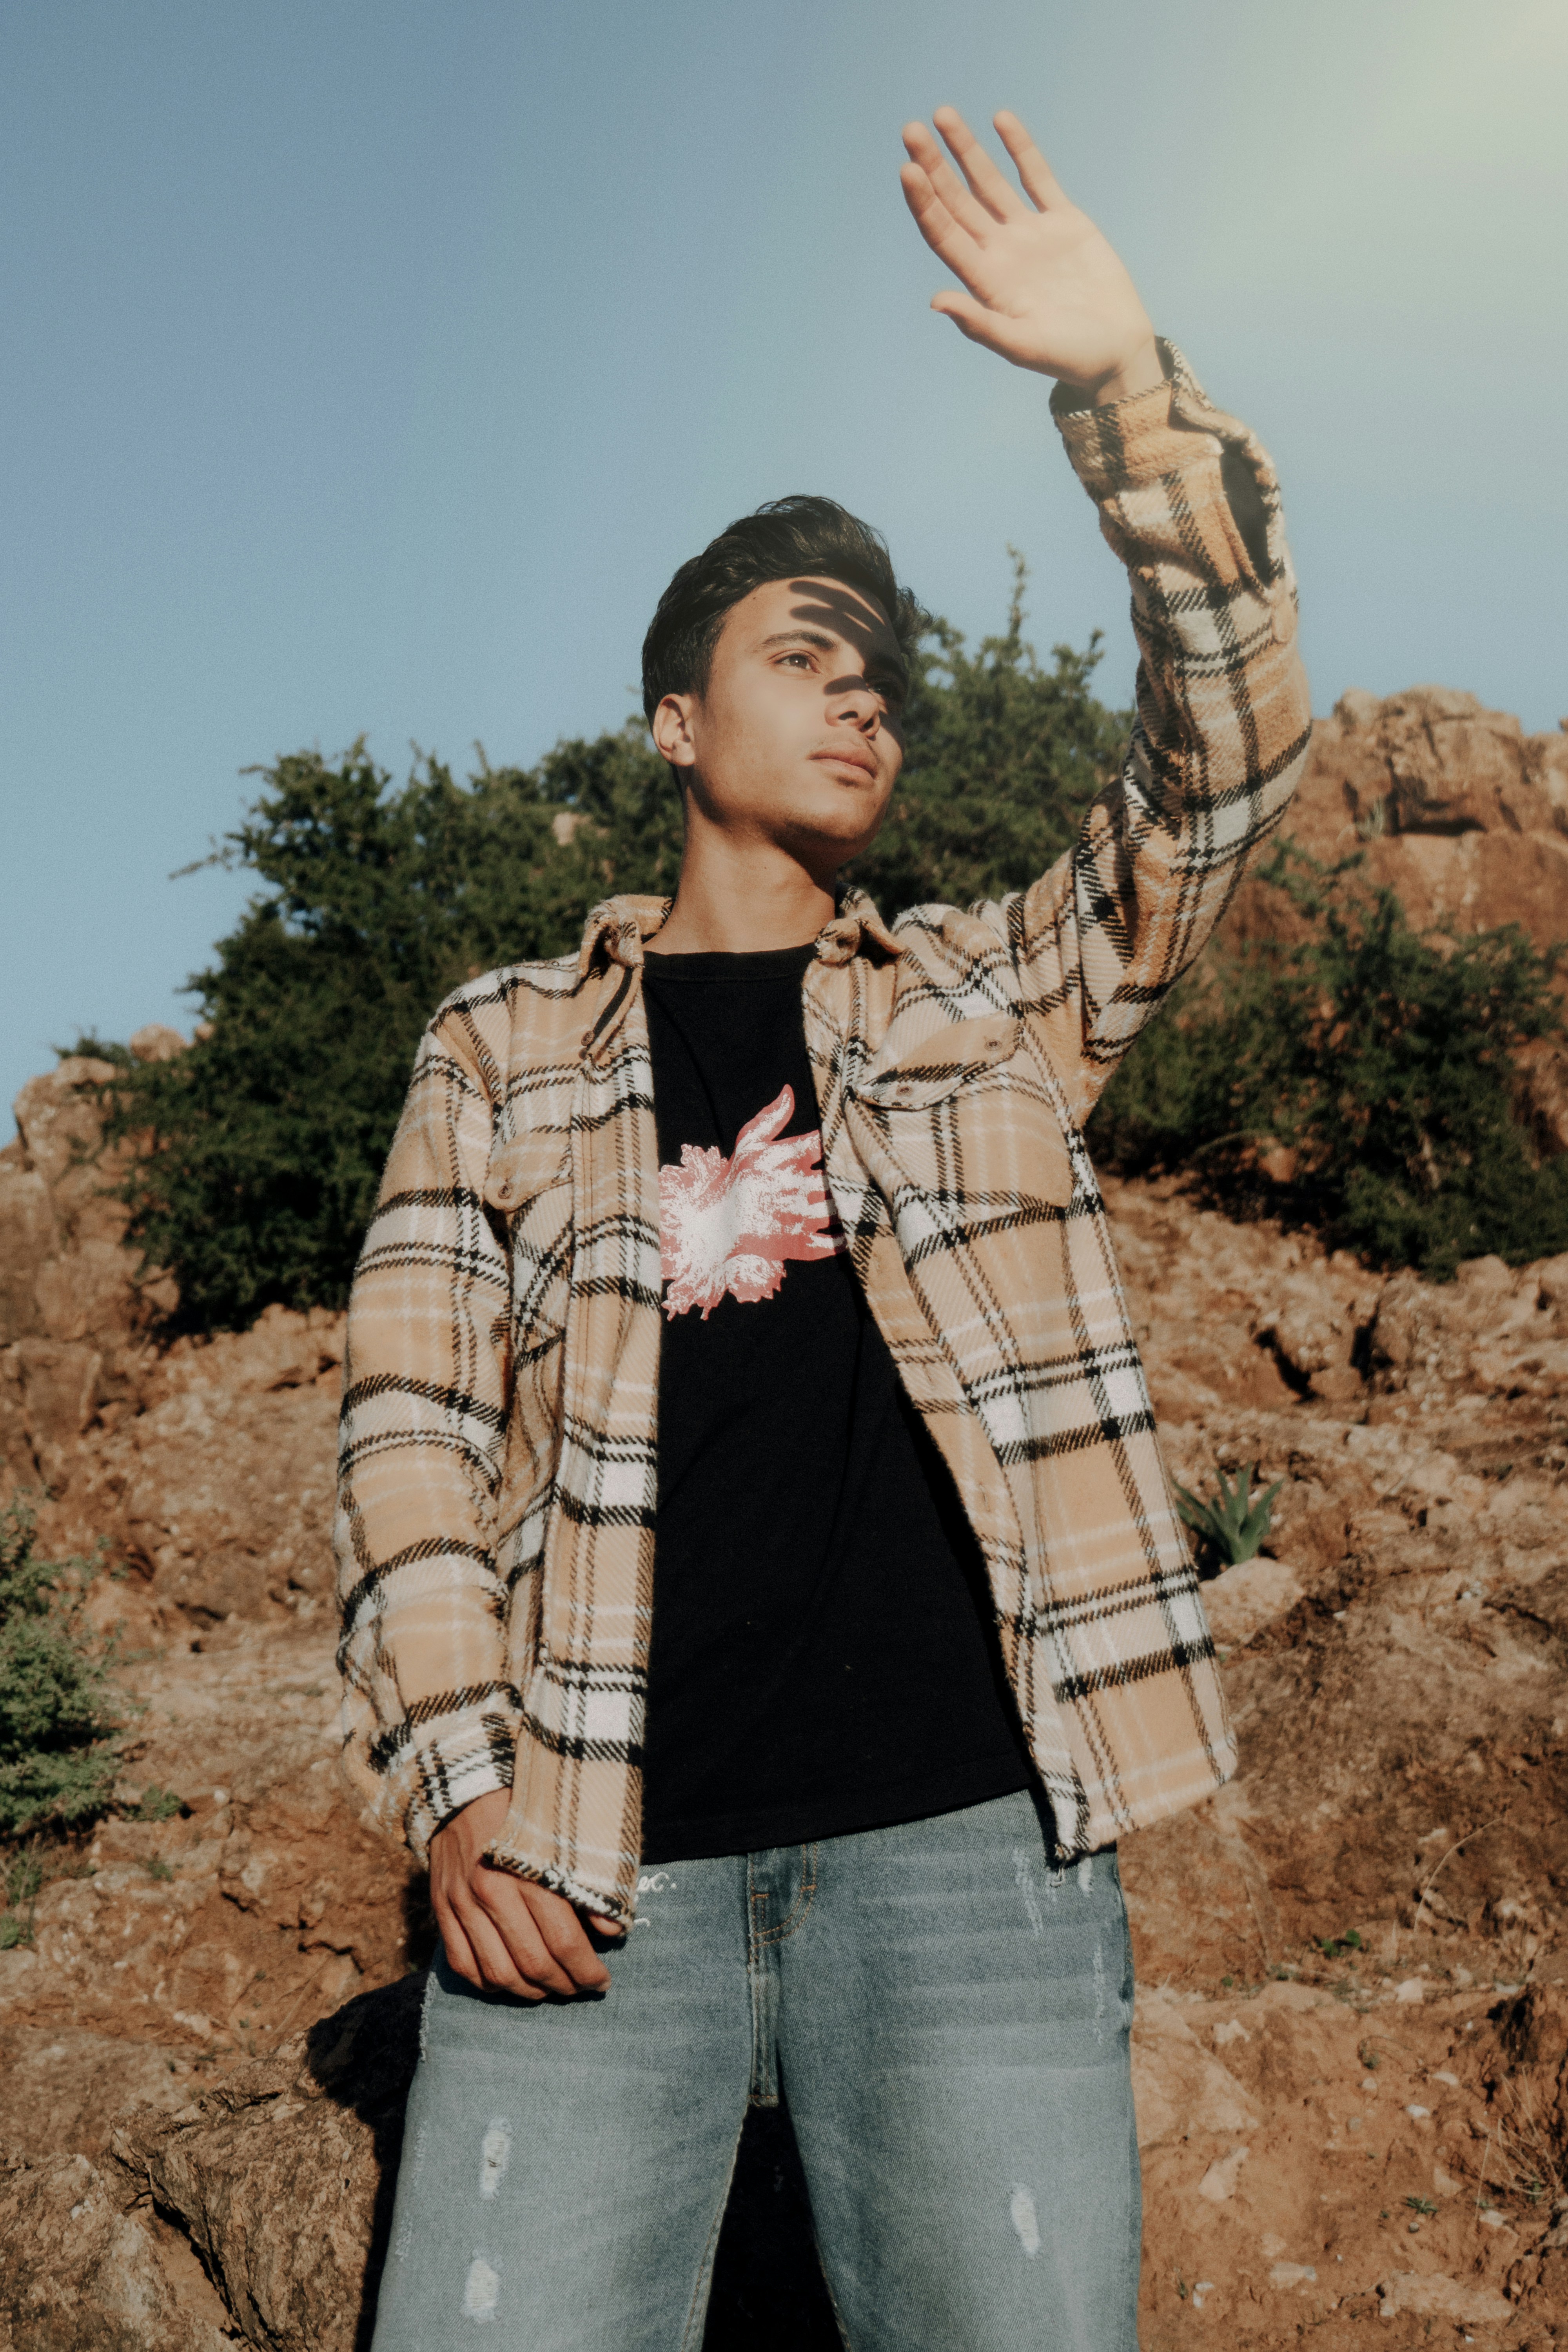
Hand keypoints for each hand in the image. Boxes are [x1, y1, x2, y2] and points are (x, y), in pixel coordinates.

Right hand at [429, 1787, 624, 1999]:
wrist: (468, 1786)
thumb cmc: (528, 1811)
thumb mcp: (567, 1835)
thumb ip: (589, 1883)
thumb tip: (613, 1932)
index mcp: (529, 1871)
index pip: (563, 1941)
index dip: (587, 1971)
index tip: (602, 1981)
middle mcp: (491, 1891)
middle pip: (532, 1964)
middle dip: (564, 1986)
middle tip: (581, 1988)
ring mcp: (462, 1903)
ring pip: (497, 1974)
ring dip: (529, 1992)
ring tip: (550, 1989)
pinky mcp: (442, 1908)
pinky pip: (463, 1965)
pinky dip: (488, 1984)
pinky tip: (511, 1981)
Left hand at [900, 107, 1161, 403]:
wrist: (1116, 351)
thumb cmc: (1068, 357)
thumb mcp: (1021, 346)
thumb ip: (980, 324)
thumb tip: (936, 301)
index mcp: (986, 281)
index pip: (944, 233)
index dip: (924, 202)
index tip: (908, 168)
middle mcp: (1002, 252)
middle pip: (958, 201)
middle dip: (935, 166)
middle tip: (911, 129)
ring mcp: (1031, 234)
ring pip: (990, 182)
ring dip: (967, 150)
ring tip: (942, 115)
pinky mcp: (1064, 222)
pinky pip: (1037, 177)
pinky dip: (1020, 149)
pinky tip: (1001, 119)